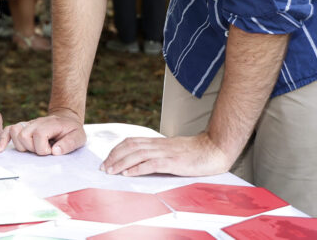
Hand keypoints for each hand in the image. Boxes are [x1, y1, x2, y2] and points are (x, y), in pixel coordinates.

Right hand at [0, 112, 85, 155]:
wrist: (66, 121)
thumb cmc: (72, 130)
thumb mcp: (78, 137)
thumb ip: (69, 144)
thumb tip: (55, 151)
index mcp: (50, 124)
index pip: (39, 135)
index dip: (43, 148)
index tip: (51, 151)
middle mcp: (36, 122)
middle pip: (24, 135)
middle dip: (31, 148)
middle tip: (41, 151)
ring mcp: (28, 124)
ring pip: (14, 132)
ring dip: (21, 145)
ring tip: (31, 150)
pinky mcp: (23, 128)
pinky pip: (8, 131)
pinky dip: (3, 140)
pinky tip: (0, 150)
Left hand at [100, 132, 232, 177]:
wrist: (213, 149)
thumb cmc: (194, 152)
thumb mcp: (172, 150)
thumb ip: (158, 152)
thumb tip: (143, 160)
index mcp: (157, 142)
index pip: (131, 142)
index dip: (117, 150)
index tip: (107, 159)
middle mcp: (158, 145)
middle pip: (130, 146)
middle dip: (114, 157)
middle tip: (103, 167)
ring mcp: (165, 152)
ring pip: (137, 154)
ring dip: (121, 163)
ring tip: (111, 171)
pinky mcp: (173, 162)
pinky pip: (151, 164)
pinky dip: (137, 168)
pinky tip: (128, 173)